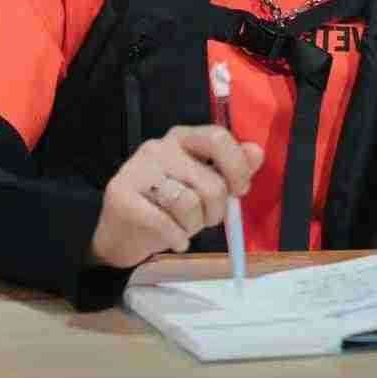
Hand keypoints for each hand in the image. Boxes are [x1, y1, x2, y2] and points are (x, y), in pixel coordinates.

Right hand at [88, 125, 263, 268]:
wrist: (120, 232)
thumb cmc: (169, 206)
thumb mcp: (203, 184)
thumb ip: (231, 168)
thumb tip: (256, 153)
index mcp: (183, 138)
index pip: (218, 138)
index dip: (236, 167)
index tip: (239, 191)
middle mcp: (159, 148)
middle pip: (210, 181)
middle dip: (217, 211)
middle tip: (207, 219)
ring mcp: (138, 170)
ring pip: (188, 203)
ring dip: (194, 226)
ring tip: (185, 228)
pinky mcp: (121, 196)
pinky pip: (165, 223)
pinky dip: (176, 238)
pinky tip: (174, 239)